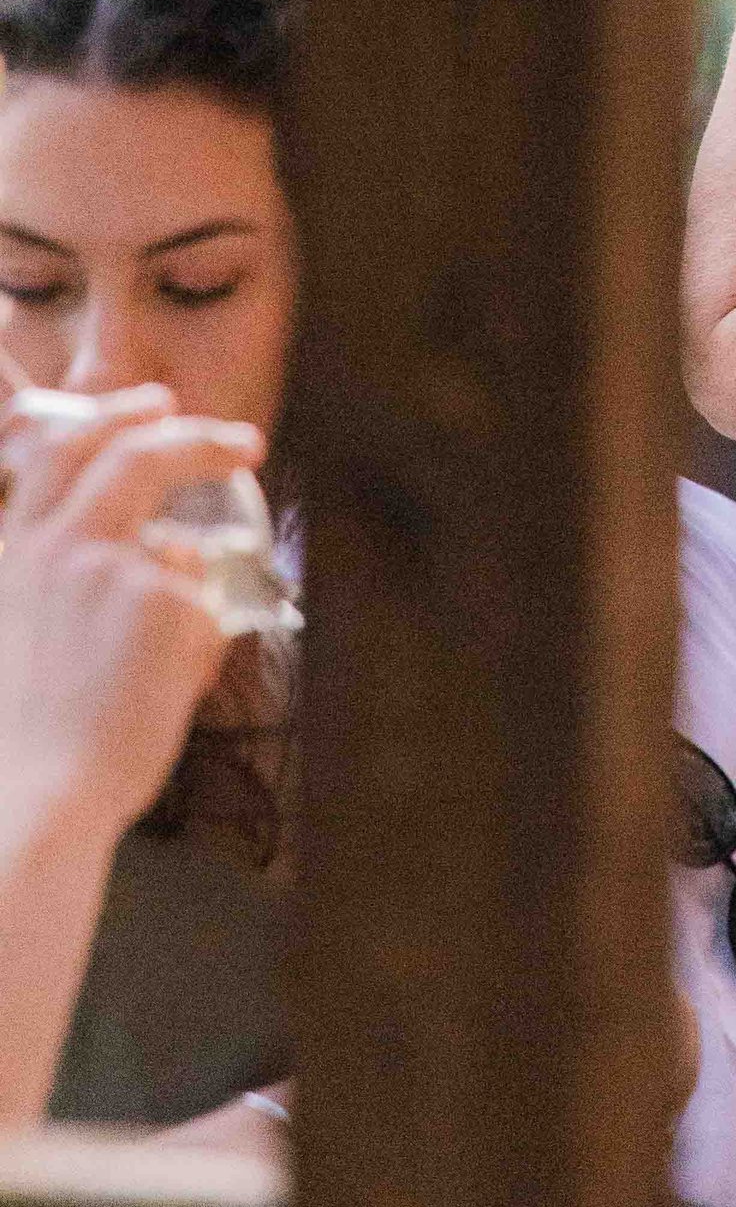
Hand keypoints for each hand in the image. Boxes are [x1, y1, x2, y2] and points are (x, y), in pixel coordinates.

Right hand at [0, 386, 260, 839]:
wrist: (30, 800)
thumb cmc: (17, 743)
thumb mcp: (13, 636)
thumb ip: (62, 587)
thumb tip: (160, 555)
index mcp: (14, 552)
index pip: (62, 453)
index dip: (111, 420)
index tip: (151, 407)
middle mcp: (60, 547)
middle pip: (134, 457)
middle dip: (192, 436)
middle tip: (241, 438)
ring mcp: (115, 570)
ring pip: (180, 549)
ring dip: (194, 581)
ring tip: (194, 630)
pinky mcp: (168, 605)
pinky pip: (201, 618)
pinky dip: (191, 655)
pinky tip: (162, 697)